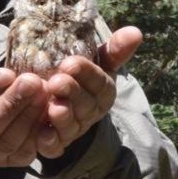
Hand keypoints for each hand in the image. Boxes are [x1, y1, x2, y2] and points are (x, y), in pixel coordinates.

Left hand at [38, 26, 142, 157]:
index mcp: (102, 91)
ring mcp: (73, 129)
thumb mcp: (96, 62)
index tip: (70, 62)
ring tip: (52, 107)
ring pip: (70, 126)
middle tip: (56, 81)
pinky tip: (41, 135)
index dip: (86, 73)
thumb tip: (136, 32)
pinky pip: (55, 146)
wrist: (56, 102)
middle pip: (85, 104)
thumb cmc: (78, 78)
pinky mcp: (56, 144)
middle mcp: (90, 112)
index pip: (99, 82)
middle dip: (71, 92)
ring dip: (62, 117)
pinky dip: (49, 141)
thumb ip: (114, 50)